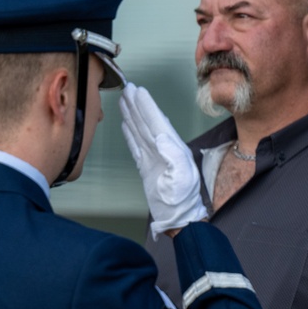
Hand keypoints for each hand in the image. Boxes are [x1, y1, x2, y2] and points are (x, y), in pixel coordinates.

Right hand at [119, 83, 207, 237]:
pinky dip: (130, 133)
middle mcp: (165, 150)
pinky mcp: (147, 167)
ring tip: (124, 101)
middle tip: (128, 88)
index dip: (147, 106)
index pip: (157, 122)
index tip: (137, 91)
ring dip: (133, 115)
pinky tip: (126, 124)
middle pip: (148, 122)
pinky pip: (136, 145)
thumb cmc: (182, 202)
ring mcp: (155, 158)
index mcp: (174, 149)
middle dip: (138, 105)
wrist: (179, 220)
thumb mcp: (182, 177)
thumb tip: (160, 136)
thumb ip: (173, 154)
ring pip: (141, 131)